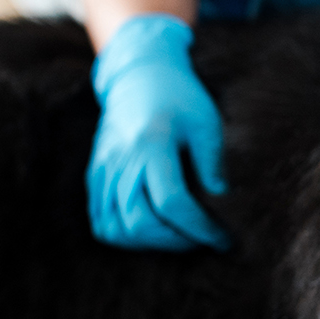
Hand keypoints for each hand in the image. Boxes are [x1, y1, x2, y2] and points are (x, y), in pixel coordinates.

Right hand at [85, 13, 230, 250]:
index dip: (200, 228)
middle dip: (177, 242)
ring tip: (181, 237)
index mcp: (151, 144)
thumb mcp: (206, 123)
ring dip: (151, 244)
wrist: (138, 74)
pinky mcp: (95, 175)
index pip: (172, 203)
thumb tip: (224, 203)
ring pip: (116, 228)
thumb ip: (213, 163)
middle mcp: (121, 160)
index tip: (223, 239)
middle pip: (140, 223)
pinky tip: (154, 231)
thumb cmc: (181, 97)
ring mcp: (103, 169)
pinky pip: (101, 220)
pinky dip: (127, 236)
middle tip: (204, 239)